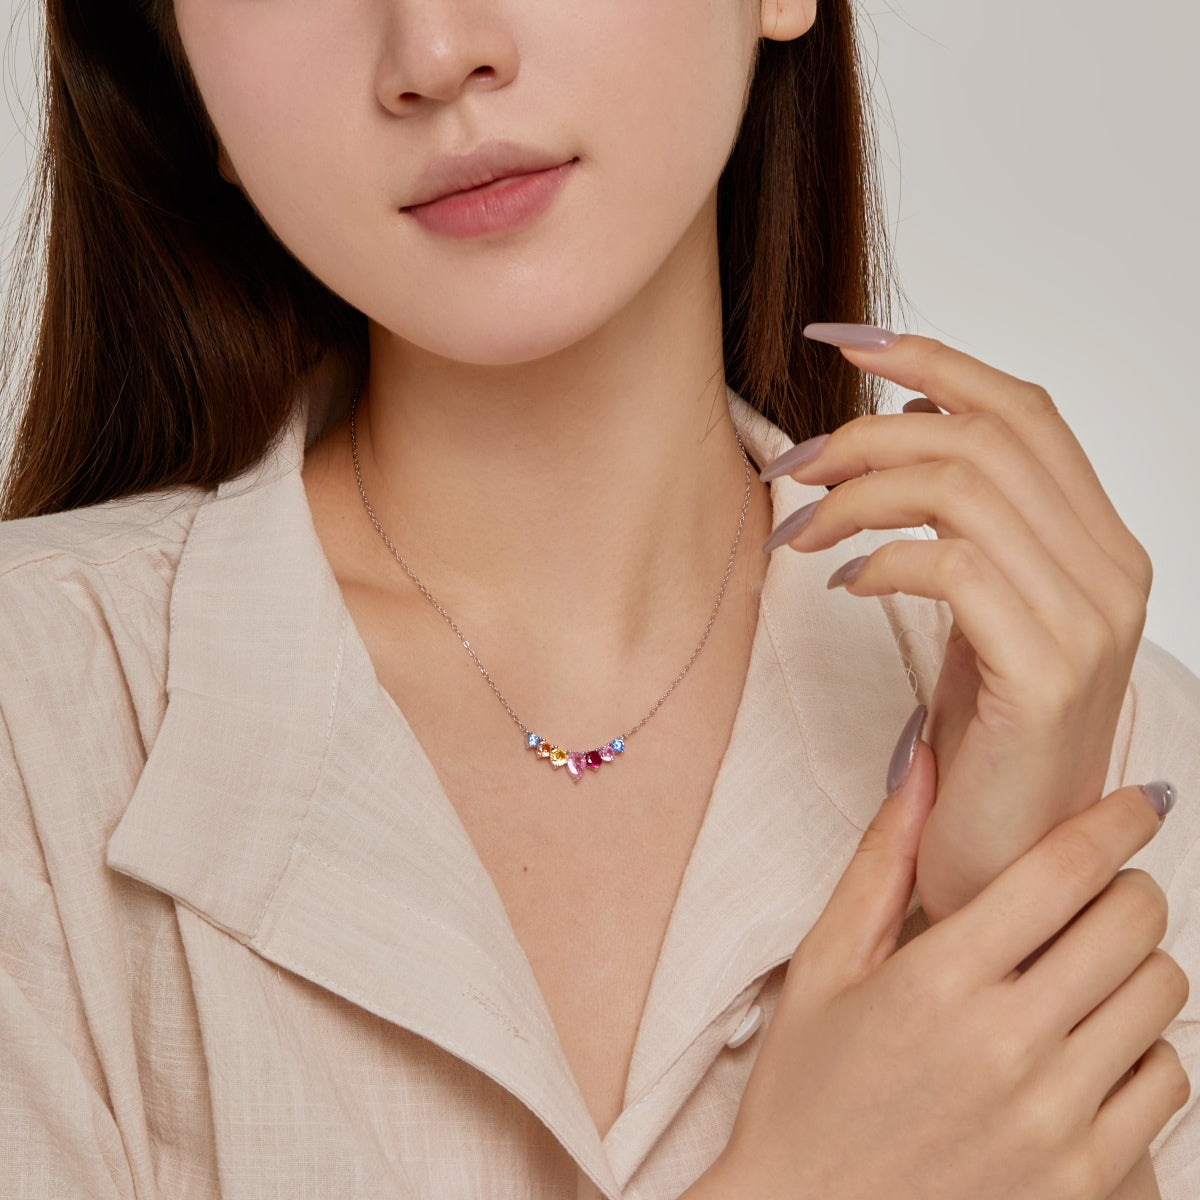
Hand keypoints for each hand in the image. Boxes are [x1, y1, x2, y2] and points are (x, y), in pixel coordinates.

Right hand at [688, 748, 1188, 1199]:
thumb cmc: (807, 1093)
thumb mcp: (826, 966)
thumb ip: (883, 860)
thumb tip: (922, 762)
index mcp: (938, 978)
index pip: (1063, 871)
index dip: (1115, 821)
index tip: (1140, 801)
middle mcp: (1008, 1044)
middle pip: (1132, 925)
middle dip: (1128, 886)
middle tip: (1098, 891)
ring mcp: (1056, 1119)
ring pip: (1161, 998)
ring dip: (1137, 966)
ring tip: (1088, 971)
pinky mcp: (1085, 1181)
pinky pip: (1165, 1084)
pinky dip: (1144, 1050)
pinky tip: (1092, 1047)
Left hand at [760, 327, 1151, 919]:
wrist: (1009, 859)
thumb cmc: (983, 739)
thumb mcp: (976, 611)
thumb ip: (962, 523)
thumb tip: (897, 428)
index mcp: (1100, 543)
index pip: (1025, 410)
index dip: (933, 363)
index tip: (843, 343)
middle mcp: (1113, 568)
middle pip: (988, 435)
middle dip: (871, 434)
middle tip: (797, 469)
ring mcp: (1092, 618)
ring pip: (964, 487)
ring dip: (860, 495)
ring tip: (802, 531)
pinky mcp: (1050, 671)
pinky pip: (953, 565)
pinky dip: (881, 558)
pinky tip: (843, 585)